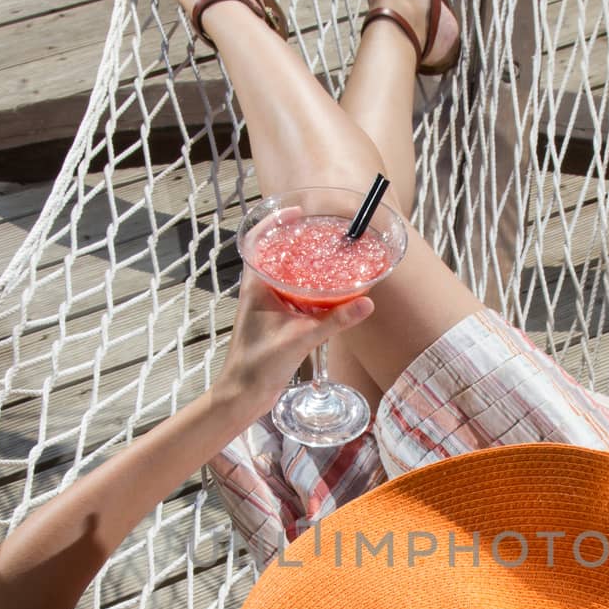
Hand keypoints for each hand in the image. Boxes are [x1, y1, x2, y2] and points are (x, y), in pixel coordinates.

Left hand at [214, 210, 375, 417]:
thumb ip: (334, 320)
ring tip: (327, 257)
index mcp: (256, 286)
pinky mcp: (274, 323)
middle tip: (321, 234)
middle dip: (297, 243)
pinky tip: (327, 294)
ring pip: (285, 277)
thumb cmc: (258, 365)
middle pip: (276, 255)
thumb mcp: (300, 338)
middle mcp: (258, 292)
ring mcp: (265, 307)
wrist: (243, 395)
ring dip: (303, 266)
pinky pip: (292, 297)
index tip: (297, 213)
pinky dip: (308, 290)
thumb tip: (366, 303)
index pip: (259, 241)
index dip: (275, 222)